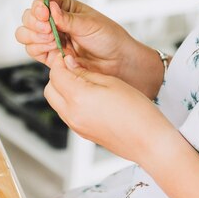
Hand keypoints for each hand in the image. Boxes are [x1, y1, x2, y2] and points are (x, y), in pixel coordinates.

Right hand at [15, 0, 164, 97]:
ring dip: (34, 37)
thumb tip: (50, 8)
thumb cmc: (108, 38)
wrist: (117, 62)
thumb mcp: (89, 24)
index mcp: (63, 7)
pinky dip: (38, 49)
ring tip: (52, 41)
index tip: (44, 15)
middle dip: (34, 24)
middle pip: (28, 18)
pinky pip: (33, 51)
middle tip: (48, 30)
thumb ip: (67, 19)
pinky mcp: (50, 56)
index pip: (40, 3)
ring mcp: (50, 39)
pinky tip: (53, 50)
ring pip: (25, 35)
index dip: (38, 9)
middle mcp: (54, 22)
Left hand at [44, 55, 178, 162]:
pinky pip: (67, 114)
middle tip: (76, 69)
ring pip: (56, 102)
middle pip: (50, 89)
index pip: (56, 74)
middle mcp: (72, 114)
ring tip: (86, 84)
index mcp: (78, 98)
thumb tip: (70, 64)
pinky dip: (71, 103)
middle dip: (58, 77)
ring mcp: (76, 126)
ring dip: (64, 90)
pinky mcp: (82, 133)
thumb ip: (86, 73)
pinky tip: (90, 98)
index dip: (61, 62)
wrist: (148, 141)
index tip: (69, 56)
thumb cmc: (137, 112)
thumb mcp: (111, 82)